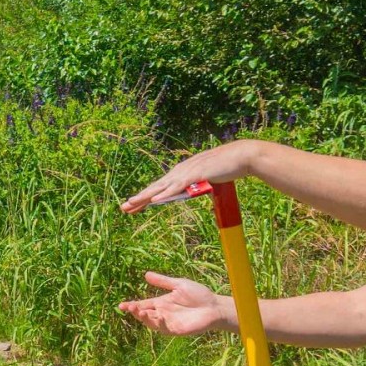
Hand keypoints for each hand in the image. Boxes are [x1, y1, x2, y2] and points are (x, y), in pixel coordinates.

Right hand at [118, 272, 231, 336]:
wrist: (214, 306)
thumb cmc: (199, 294)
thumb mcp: (178, 284)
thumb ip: (163, 281)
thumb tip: (146, 275)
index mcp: (161, 302)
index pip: (144, 305)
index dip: (132, 305)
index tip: (122, 305)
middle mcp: (162, 313)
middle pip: (144, 314)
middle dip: (135, 311)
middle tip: (128, 307)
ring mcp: (168, 323)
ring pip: (151, 322)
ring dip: (143, 318)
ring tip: (138, 311)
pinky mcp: (175, 330)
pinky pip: (163, 328)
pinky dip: (157, 323)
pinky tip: (154, 316)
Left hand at [120, 140, 262, 212]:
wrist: (241, 157)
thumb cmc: (225, 168)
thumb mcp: (206, 181)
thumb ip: (196, 187)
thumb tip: (189, 193)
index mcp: (181, 173)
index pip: (160, 187)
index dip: (145, 197)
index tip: (133, 206)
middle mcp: (180, 171)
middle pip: (156, 187)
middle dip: (139, 198)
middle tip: (123, 208)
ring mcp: (187, 172)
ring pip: (162, 187)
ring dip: (146, 196)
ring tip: (131, 204)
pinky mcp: (196, 175)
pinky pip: (177, 187)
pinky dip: (165, 194)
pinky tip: (154, 200)